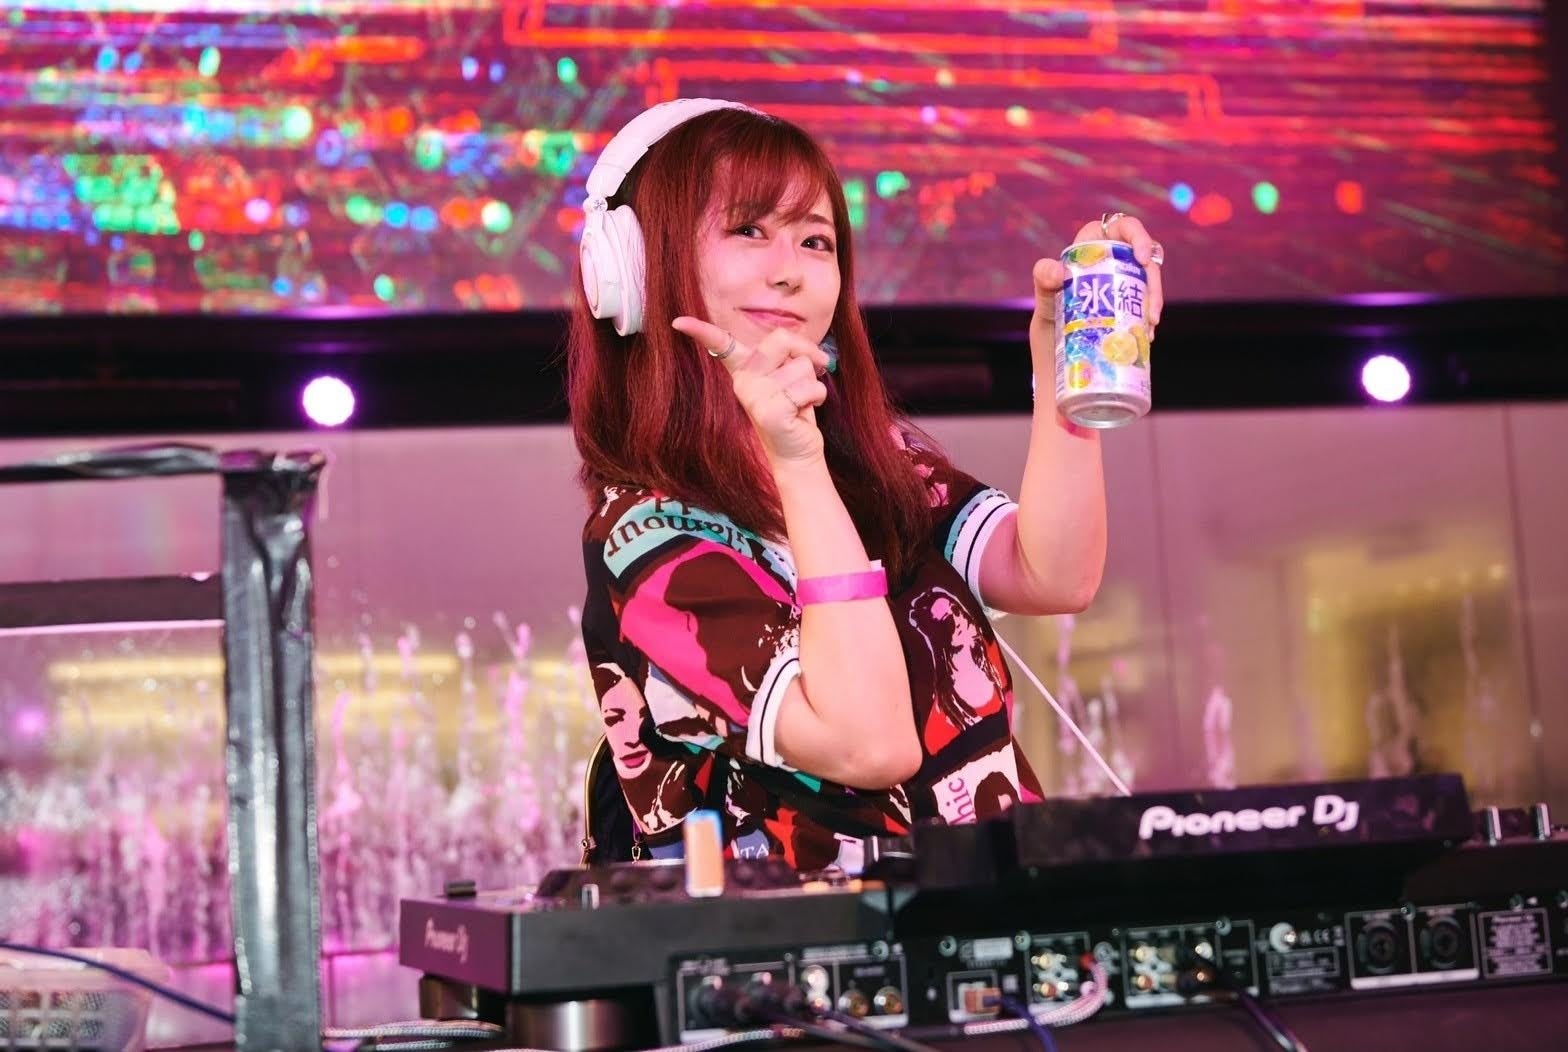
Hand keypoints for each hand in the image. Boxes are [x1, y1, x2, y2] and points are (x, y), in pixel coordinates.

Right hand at [672, 316, 832, 464]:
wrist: (797, 452)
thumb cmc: (795, 410)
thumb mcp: (789, 376)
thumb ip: (790, 356)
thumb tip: (814, 353)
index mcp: (743, 370)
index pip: (720, 344)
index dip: (700, 330)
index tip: (678, 323)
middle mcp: (743, 381)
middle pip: (782, 339)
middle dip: (807, 352)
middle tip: (812, 370)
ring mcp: (753, 396)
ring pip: (802, 365)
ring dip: (812, 383)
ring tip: (800, 401)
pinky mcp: (769, 411)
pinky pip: (809, 387)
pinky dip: (817, 397)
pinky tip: (802, 412)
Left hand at [1028, 213, 1165, 362]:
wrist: (1056, 328)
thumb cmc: (1050, 297)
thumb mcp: (1044, 285)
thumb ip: (1044, 275)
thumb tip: (1059, 273)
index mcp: (1100, 238)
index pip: (1127, 227)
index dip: (1140, 238)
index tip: (1142, 259)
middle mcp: (1119, 254)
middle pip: (1147, 260)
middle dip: (1154, 284)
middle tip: (1151, 309)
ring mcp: (1129, 276)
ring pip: (1151, 284)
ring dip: (1153, 305)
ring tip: (1149, 328)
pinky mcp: (1133, 297)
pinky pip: (1148, 303)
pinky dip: (1148, 318)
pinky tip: (1146, 335)